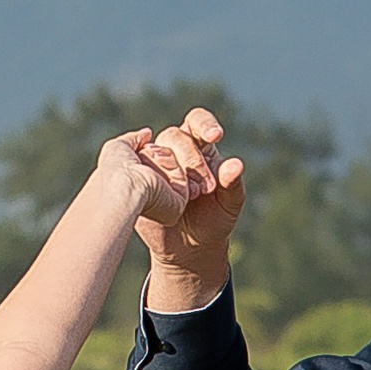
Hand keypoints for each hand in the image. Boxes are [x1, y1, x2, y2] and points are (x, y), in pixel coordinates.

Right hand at [129, 106, 245, 305]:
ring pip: (153, 151)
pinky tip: (159, 195)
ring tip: (186, 198)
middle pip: (175, 136)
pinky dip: (147, 179)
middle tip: (203, 189)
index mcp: (200, 147)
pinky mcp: (137, 182)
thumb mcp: (229, 203)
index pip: (197, 122)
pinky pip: (135, 172)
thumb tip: (235, 165)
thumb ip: (232, 183)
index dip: (204, 124)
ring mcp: (153, 166)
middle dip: (190, 158)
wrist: (189, 248)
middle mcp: (174, 151)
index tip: (215, 136)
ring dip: (169, 170)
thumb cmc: (214, 219)